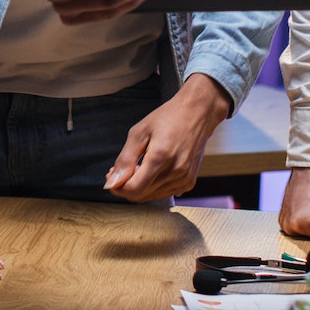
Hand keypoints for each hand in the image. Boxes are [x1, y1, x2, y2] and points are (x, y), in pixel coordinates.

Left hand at [104, 75, 232, 201]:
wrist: (198, 113)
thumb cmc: (169, 117)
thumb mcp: (139, 132)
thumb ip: (124, 160)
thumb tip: (112, 183)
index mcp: (160, 157)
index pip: (133, 189)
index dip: (118, 186)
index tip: (111, 175)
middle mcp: (175, 172)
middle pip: (141, 195)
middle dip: (125, 186)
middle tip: (121, 169)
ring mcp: (184, 179)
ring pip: (151, 196)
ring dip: (139, 186)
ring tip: (137, 166)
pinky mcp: (188, 182)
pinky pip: (163, 193)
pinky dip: (152, 186)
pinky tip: (151, 170)